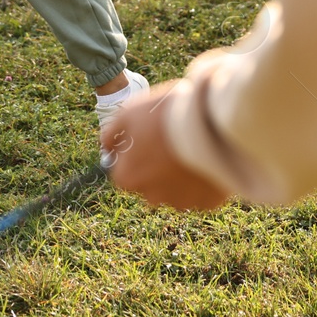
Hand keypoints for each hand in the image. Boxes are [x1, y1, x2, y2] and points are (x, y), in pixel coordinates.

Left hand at [101, 81, 229, 210]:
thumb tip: (106, 147)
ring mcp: (181, 202)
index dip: (134, 154)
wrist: (211, 119)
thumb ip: (111, 134)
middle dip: (156, 168)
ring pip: (176, 191)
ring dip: (179, 175)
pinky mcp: (207, 203)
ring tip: (190, 147)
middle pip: (149, 184)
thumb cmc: (165, 114)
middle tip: (170, 142)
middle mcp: (152, 197)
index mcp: (128, 178)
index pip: (123, 172)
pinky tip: (205, 158)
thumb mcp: (129, 113)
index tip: (147, 138)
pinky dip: (201, 179)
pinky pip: (201, 193)